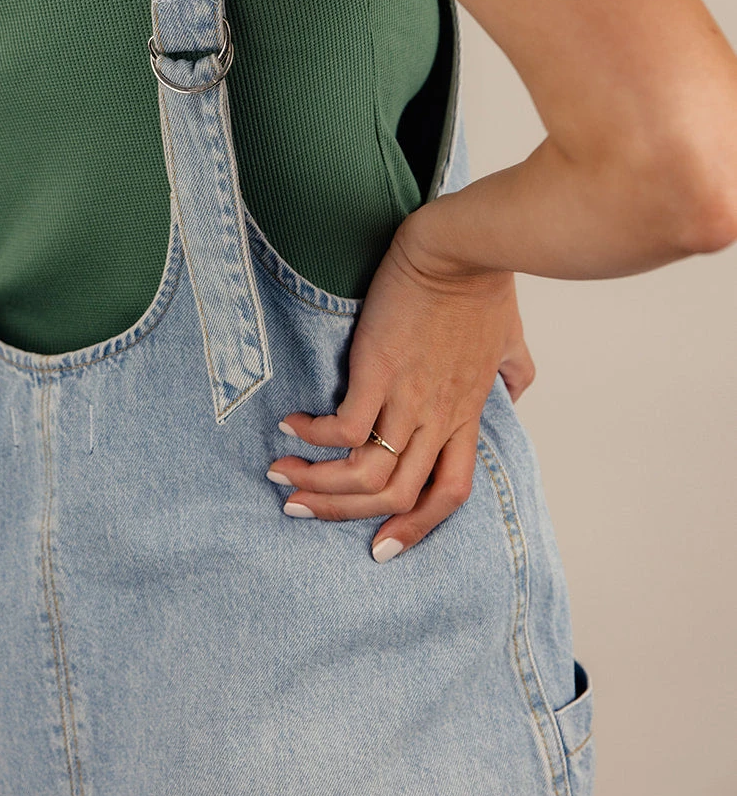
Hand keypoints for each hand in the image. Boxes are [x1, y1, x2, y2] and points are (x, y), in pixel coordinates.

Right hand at [268, 219, 535, 560]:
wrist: (462, 250)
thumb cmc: (484, 287)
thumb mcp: (510, 340)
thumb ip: (514, 372)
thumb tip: (514, 388)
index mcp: (464, 416)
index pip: (447, 495)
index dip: (416, 528)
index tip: (381, 546)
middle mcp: (436, 418)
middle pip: (394, 496)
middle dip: (342, 515)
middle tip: (300, 510)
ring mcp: (407, 396)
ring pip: (365, 473)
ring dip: (318, 485)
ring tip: (282, 476)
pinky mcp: (378, 368)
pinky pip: (344, 426)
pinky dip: (314, 437)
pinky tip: (292, 427)